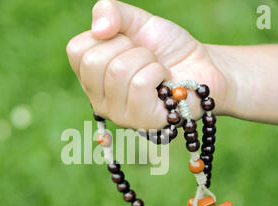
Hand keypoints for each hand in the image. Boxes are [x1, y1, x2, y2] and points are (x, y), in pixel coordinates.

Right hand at [66, 0, 228, 128]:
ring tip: (158, 71)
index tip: (128, 43)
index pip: (77, 50)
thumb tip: (99, 29)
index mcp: (91, 76)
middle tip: (146, 57)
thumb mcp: (136, 21)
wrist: (201, 65)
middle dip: (129, 48)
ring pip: (118, 72)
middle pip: (94, 62)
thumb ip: (110, 12)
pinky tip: (165, 83)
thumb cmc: (166, 48)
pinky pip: (139, 85)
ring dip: (148, 60)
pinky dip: (159, 73)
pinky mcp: (142, 122)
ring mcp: (118, 114)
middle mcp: (98, 99)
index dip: (107, 36)